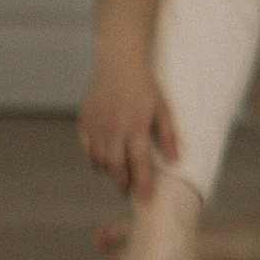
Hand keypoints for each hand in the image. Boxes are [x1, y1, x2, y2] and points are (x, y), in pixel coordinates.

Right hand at [77, 55, 180, 199]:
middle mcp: (114, 127)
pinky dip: (95, 161)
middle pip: (116, 166)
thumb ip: (167, 135)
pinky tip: (105, 163)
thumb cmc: (144, 86)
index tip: (144, 197)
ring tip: (120, 175)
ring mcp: (96, 124)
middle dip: (124, 182)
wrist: (118, 62)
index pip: (138, 162)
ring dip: (110, 172)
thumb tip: (175, 160)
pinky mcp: (84, 120)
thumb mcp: (162, 108)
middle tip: (131, 190)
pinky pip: (87, 150)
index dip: (142, 183)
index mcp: (136, 125)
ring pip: (99, 160)